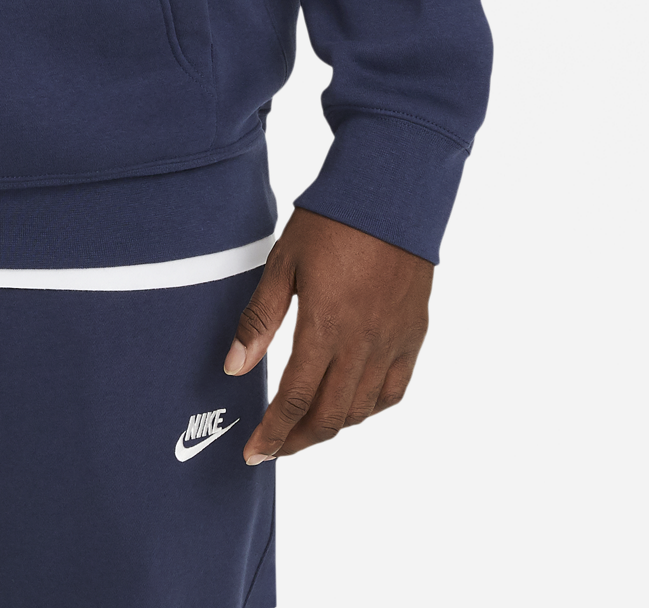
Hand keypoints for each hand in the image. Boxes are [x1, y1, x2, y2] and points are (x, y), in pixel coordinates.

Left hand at [222, 207, 431, 464]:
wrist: (390, 194)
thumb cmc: (330, 222)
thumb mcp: (284, 263)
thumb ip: (259, 319)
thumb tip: (234, 368)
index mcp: (325, 327)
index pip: (295, 400)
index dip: (273, 433)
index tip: (254, 453)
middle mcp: (363, 344)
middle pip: (330, 417)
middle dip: (299, 440)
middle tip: (275, 447)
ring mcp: (393, 343)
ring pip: (362, 409)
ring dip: (332, 426)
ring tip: (305, 425)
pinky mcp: (414, 335)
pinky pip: (394, 390)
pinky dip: (370, 407)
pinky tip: (351, 404)